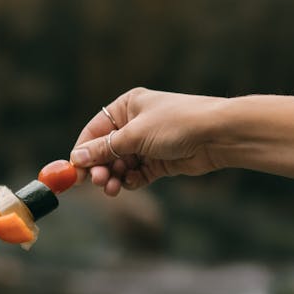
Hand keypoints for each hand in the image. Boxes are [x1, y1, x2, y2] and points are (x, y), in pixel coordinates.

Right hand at [70, 87, 223, 195]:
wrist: (218, 135)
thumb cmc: (178, 124)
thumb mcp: (135, 135)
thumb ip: (105, 148)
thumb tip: (77, 158)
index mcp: (127, 106)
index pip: (94, 131)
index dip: (83, 151)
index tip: (75, 172)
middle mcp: (135, 124)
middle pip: (105, 151)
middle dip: (100, 167)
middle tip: (97, 182)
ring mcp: (147, 143)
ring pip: (120, 165)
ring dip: (113, 177)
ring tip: (112, 187)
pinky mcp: (159, 161)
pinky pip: (136, 174)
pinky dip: (130, 180)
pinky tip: (130, 183)